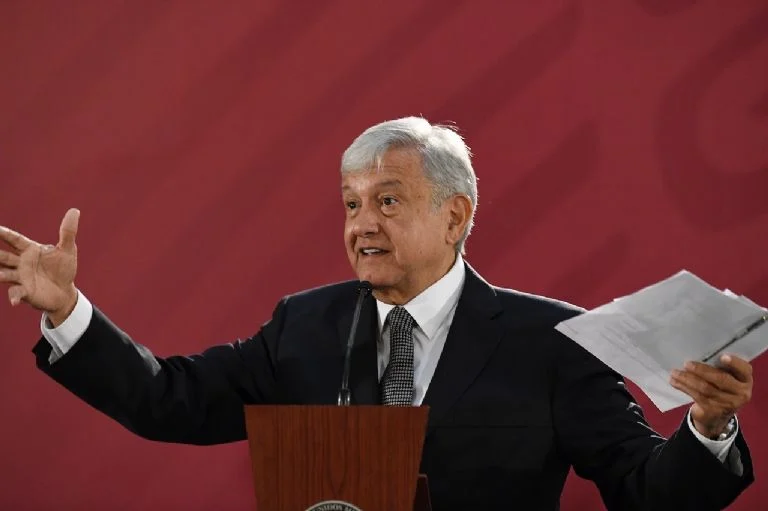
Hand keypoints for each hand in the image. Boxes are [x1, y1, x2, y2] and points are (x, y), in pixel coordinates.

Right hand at [0, 208, 79, 325]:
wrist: (65, 292)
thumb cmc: (63, 268)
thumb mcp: (67, 250)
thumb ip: (68, 232)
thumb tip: (75, 210)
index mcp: (30, 250)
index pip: (14, 239)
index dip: (3, 233)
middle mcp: (21, 263)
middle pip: (2, 256)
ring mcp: (21, 278)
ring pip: (3, 273)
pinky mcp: (25, 292)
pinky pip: (16, 293)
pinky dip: (14, 296)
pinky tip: (13, 301)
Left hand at [670, 354, 752, 437]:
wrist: (718, 415)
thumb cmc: (720, 388)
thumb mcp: (726, 377)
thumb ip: (718, 367)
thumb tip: (695, 353)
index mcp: (745, 380)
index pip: (744, 370)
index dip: (734, 363)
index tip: (722, 356)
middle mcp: (741, 393)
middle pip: (721, 379)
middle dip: (702, 370)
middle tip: (686, 363)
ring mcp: (728, 404)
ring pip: (705, 389)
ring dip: (687, 379)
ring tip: (675, 372)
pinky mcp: (714, 411)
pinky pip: (697, 397)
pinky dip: (684, 387)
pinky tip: (674, 382)